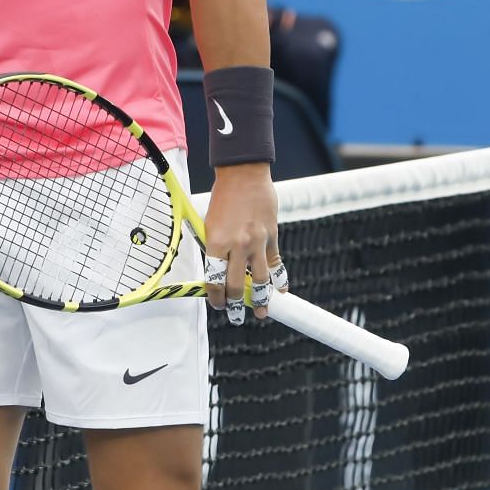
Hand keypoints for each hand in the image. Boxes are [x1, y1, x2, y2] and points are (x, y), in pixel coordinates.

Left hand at [202, 164, 279, 322]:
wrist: (244, 174)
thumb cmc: (223, 197)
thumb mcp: (210, 222)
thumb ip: (215, 247)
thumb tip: (218, 271)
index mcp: (216, 241)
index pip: (214, 279)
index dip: (216, 296)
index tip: (218, 303)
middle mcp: (237, 245)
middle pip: (237, 285)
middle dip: (236, 305)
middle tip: (236, 316)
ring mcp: (258, 242)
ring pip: (261, 280)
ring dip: (262, 300)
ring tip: (263, 312)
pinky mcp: (273, 237)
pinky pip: (277, 265)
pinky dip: (279, 280)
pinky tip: (280, 291)